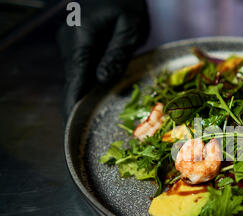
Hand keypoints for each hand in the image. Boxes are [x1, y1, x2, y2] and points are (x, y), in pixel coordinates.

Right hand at [58, 0, 149, 120]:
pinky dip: (86, 85)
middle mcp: (70, 43)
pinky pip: (80, 70)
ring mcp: (70, 44)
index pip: (75, 79)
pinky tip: (93, 98)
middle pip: (73, 82)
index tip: (72, 127)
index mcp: (82, 39)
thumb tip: (102, 80)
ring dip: (83, 96)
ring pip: (76, 77)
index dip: (73, 105)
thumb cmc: (127, 4)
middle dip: (77, 106)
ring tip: (89, 120)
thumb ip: (117, 53)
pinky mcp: (75, 46)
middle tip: (83, 132)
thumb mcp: (129, 27)